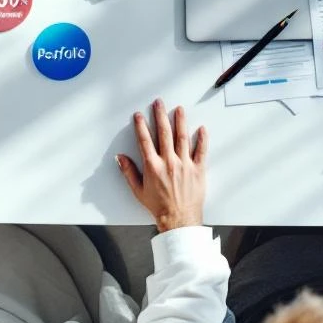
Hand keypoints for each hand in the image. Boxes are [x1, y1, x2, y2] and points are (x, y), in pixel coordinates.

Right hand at [116, 99, 207, 232]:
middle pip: (164, 133)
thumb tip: (120, 158)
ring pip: (182, 137)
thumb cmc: (158, 206)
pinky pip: (201, 151)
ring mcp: (185, 164)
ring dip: (180, 121)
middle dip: (160, 116)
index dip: (141, 126)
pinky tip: (202, 128)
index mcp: (153, 166)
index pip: (145, 141)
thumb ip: (129, 172)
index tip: (138, 115)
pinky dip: (202, 139)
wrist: (178, 219)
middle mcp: (169, 162)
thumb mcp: (138, 191)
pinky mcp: (198, 169)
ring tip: (179, 109)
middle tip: (159, 103)